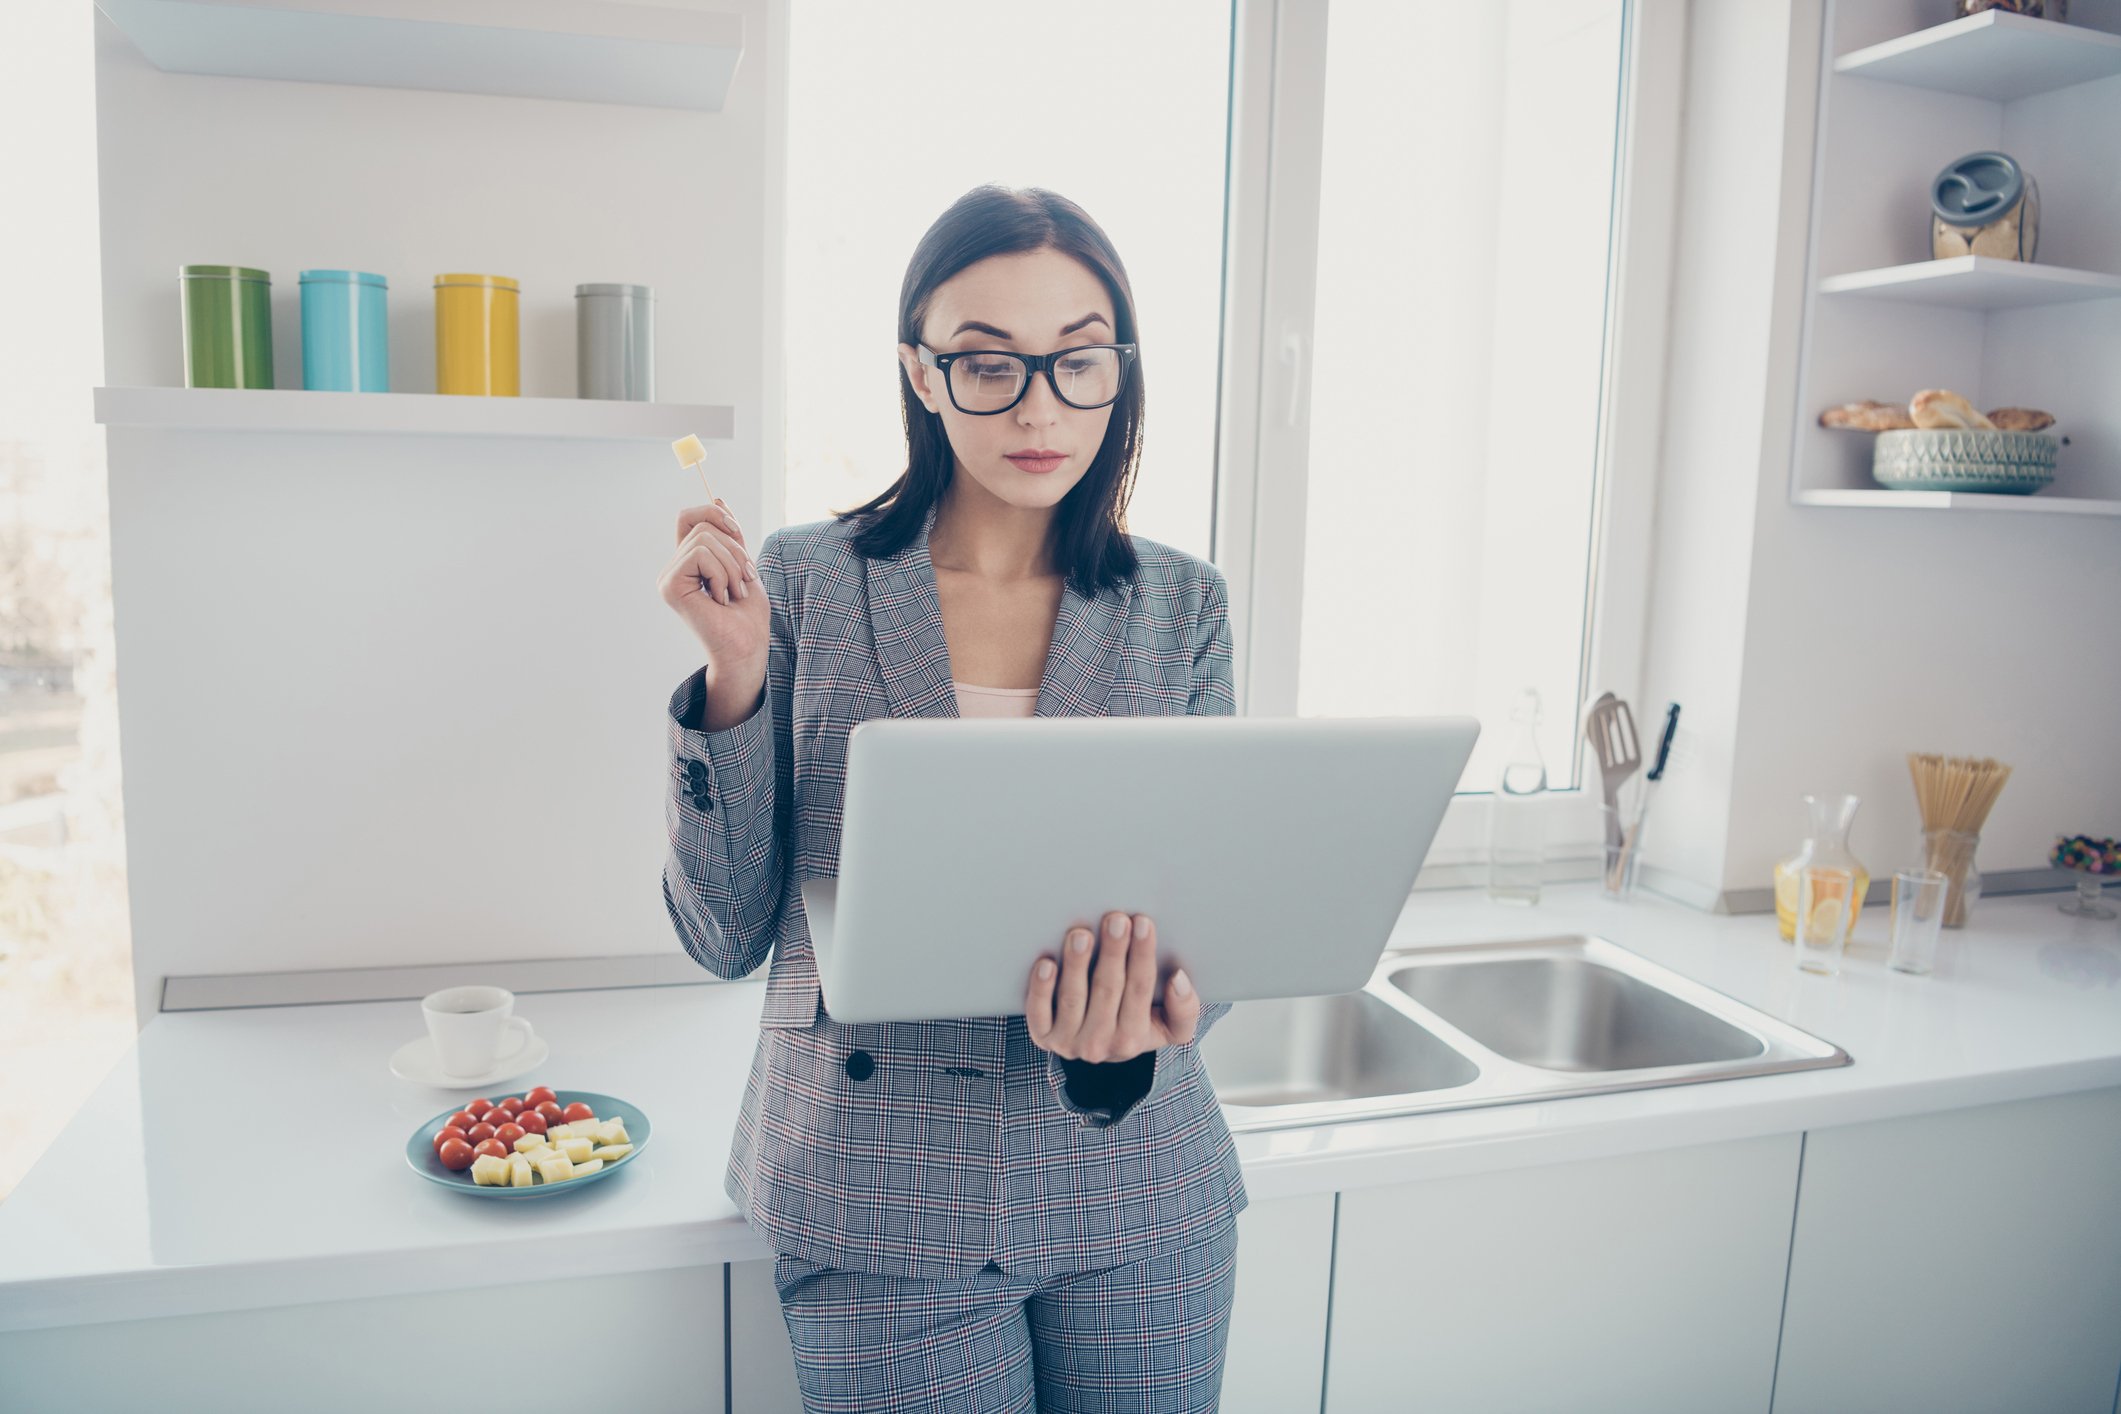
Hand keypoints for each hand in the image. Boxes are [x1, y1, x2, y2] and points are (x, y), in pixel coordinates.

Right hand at [657, 500, 766, 671]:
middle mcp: (672, 569)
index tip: (736, 530)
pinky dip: (722, 573)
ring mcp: (668, 578)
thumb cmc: (748, 615)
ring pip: (703, 538)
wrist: (748, 647)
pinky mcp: (670, 586)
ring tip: (734, 592)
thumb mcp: (743, 563)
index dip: (714, 514)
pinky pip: (700, 554)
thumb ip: (729, 535)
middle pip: (702, 525)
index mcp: (687, 563)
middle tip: (743, 580)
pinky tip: (721, 598)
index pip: (689, 518)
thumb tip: (717, 497)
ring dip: (732, 565)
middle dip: (734, 548)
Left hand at [1025, 911, 1199, 1063]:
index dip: (1142, 955)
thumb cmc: (1136, 1025)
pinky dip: (1041, 988)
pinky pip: (1038, 1011)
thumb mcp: (1170, 1027)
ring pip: (1073, 997)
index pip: (1141, 989)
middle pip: (1107, 989)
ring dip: (1077, 963)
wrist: (1099, 1049)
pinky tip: (1046, 963)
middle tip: (1115, 919)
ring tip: (1081, 934)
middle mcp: (1101, 1043)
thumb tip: (1179, 979)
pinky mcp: (1042, 1035)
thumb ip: (1185, 1009)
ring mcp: (1068, 1041)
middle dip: (1113, 951)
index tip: (1143, 923)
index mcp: (1134, 1038)